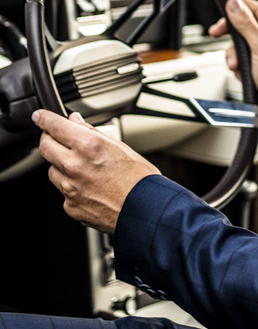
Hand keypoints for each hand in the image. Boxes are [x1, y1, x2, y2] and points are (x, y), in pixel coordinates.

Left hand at [34, 110, 158, 234]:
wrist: (146, 212)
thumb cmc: (140, 181)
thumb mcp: (121, 147)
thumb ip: (92, 133)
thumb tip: (76, 122)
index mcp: (89, 146)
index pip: (54, 126)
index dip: (44, 118)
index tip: (40, 116)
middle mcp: (74, 166)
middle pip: (45, 147)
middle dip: (48, 139)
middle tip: (56, 138)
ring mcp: (70, 188)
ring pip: (52, 170)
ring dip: (60, 165)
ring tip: (82, 167)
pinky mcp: (71, 206)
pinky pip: (62, 191)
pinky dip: (70, 186)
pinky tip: (88, 186)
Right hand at [208, 0, 257, 123]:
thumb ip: (247, 24)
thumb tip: (235, 4)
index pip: (256, 8)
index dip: (238, 6)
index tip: (223, 3)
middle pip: (245, 25)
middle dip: (232, 35)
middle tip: (216, 33)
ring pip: (240, 42)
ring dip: (235, 54)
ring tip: (237, 65)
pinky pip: (241, 56)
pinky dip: (238, 64)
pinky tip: (242, 72)